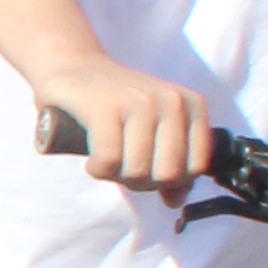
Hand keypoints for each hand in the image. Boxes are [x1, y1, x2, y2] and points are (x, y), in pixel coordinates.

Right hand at [35, 56, 215, 194]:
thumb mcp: (151, 129)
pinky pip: (109, 160)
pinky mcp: (106, 107)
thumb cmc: (113, 104)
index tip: (145, 171)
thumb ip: (168, 163)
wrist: (72, 66)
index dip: (168, 181)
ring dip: (116, 177)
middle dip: (141, 183)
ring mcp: (140, 102)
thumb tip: (175, 201)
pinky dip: (98, 170)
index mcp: (192, 105)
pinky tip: (91, 162)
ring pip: (139, 170)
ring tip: (105, 164)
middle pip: (169, 173)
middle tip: (121, 170)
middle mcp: (172, 101)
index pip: (196, 167)